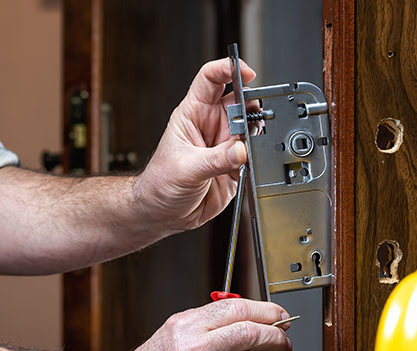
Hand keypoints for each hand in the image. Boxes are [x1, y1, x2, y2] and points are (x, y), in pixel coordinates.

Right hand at [108, 299, 291, 350]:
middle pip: (252, 334)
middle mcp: (195, 348)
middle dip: (276, 338)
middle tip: (284, 344)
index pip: (237, 308)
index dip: (266, 311)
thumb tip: (254, 326)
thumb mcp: (174, 334)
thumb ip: (210, 326)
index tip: (280, 317)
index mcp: (186, 326)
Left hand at [134, 58, 255, 232]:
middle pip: (240, 103)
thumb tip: (240, 151)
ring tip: (248, 150)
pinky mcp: (234, 167)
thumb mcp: (185, 169)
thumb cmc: (159, 185)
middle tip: (251, 123)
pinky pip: (253, 157)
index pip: (211, 80)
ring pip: (251, 130)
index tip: (246, 72)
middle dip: (251, 108)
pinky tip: (249, 166)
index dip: (229, 69)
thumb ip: (215, 160)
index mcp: (192, 115)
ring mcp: (223, 147)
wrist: (162, 214)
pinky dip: (257, 160)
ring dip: (255, 137)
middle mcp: (211, 127)